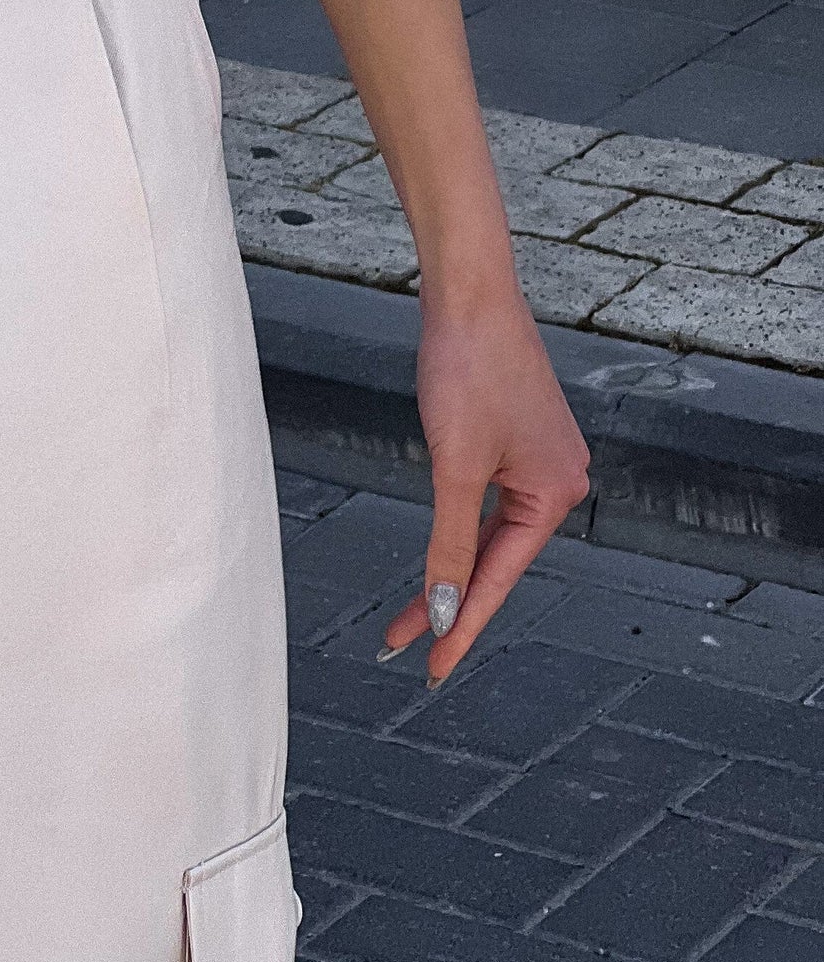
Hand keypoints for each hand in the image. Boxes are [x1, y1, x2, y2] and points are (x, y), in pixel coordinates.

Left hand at [380, 285, 592, 684]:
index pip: (498, 578)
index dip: (462, 626)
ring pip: (489, 535)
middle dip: (448, 604)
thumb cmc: (467, 369)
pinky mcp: (519, 439)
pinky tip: (439, 557)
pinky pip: (489, 503)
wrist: (469, 293)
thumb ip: (450, 542)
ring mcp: (542, 460)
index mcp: (554, 493)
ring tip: (408, 617)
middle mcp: (560, 480)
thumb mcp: (454, 465)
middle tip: (402, 648)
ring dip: (450, 571)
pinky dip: (460, 533)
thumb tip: (446, 605)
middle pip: (495, 561)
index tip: (432, 668)